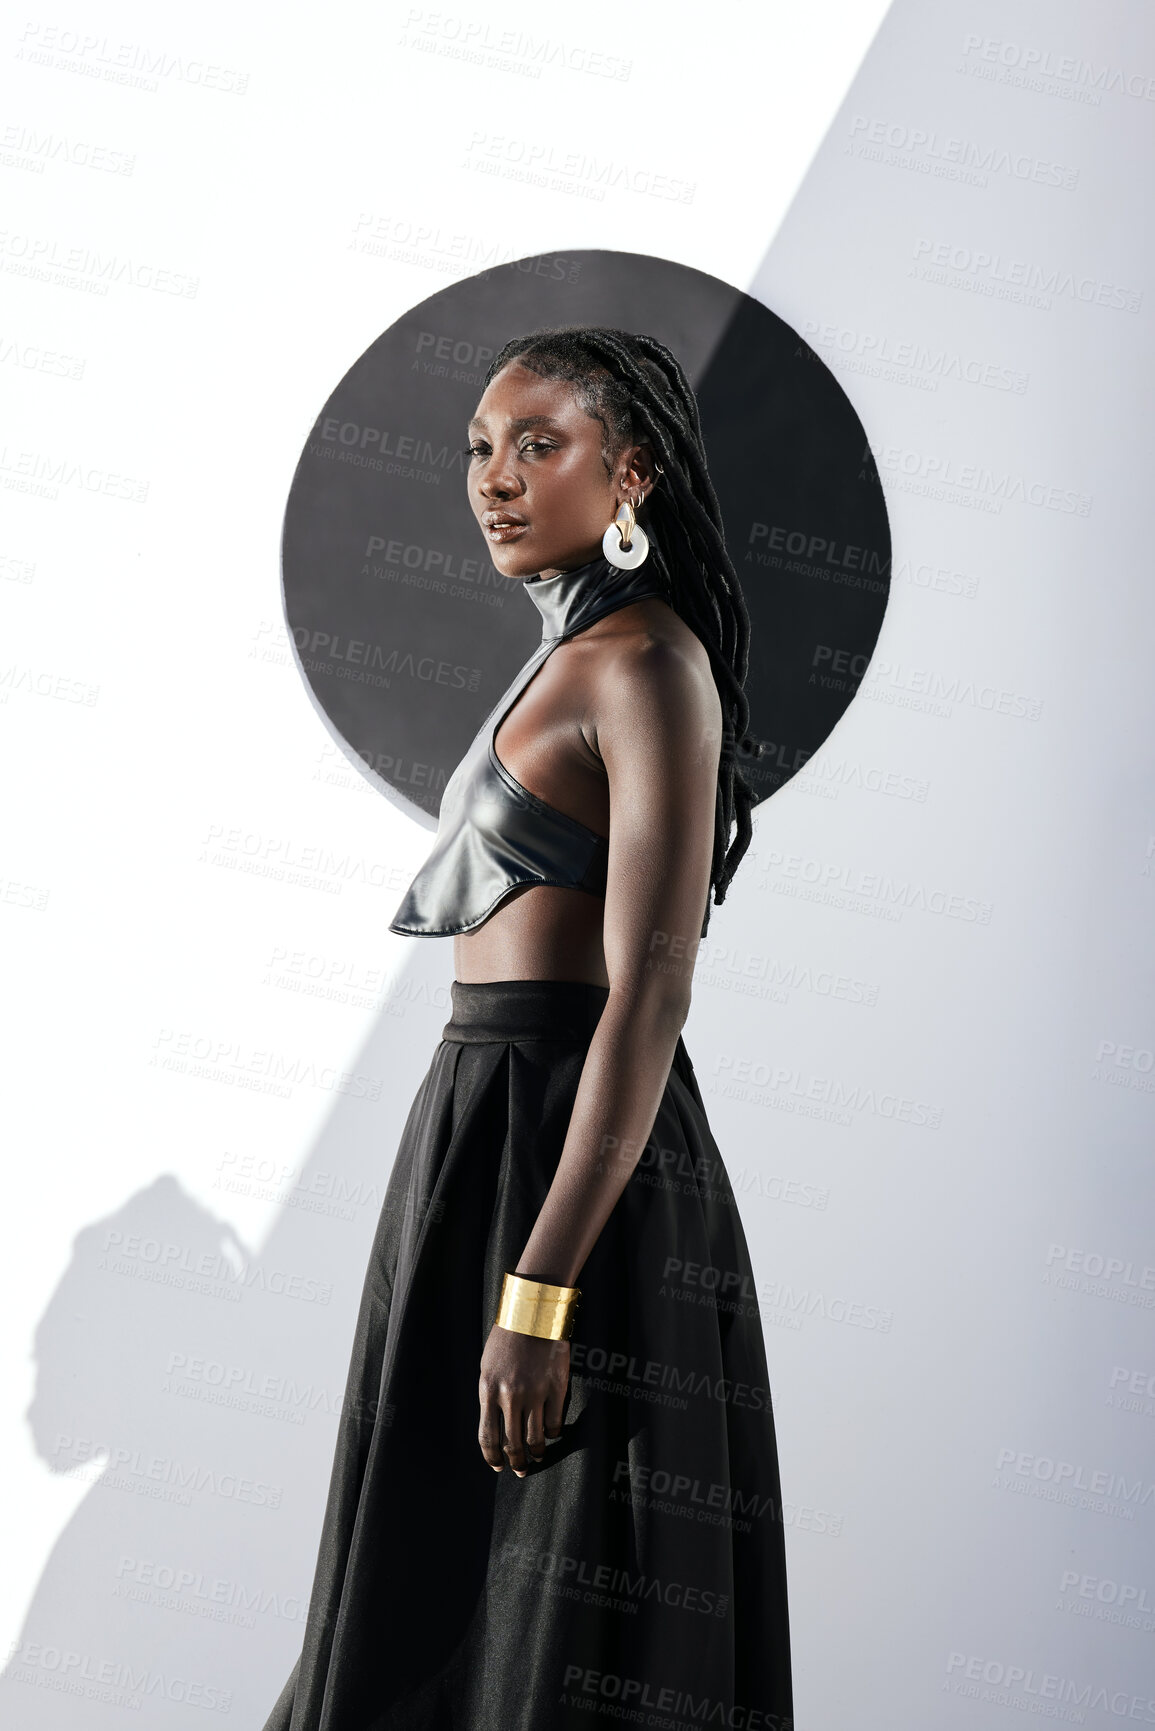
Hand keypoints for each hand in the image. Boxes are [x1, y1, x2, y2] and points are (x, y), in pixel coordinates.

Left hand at [478, 1322, 569, 1476]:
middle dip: (516, 1462)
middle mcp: (510, 1396)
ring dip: (536, 1452)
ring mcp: (535, 1393)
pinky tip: (551, 1434)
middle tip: (520, 1470)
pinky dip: (553, 1433)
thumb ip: (490, 1395)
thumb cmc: (507, 1337)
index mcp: (489, 1390)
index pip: (487, 1436)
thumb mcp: (488, 1366)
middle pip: (512, 1443)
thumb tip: (495, 1425)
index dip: (492, 1457)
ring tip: (537, 1456)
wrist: (532, 1312)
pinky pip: (555, 1422)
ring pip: (535, 1438)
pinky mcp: (556, 1387)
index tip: (497, 1466)